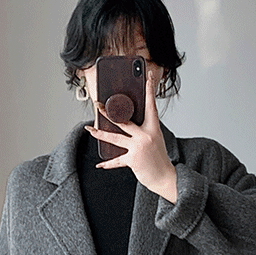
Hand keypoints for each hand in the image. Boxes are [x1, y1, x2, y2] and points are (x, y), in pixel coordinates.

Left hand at [84, 69, 177, 202]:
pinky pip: (117, 160)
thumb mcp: (154, 140)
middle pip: (124, 121)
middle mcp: (146, 135)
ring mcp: (139, 147)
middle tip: (98, 105)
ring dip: (101, 134)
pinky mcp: (133, 160)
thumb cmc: (158, 159)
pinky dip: (108, 164)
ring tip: (91, 129)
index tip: (148, 77)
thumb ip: (143, 131)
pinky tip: (100, 165)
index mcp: (153, 128)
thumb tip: (126, 125)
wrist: (164, 177)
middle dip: (109, 113)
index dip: (149, 90)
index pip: (151, 106)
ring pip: (116, 138)